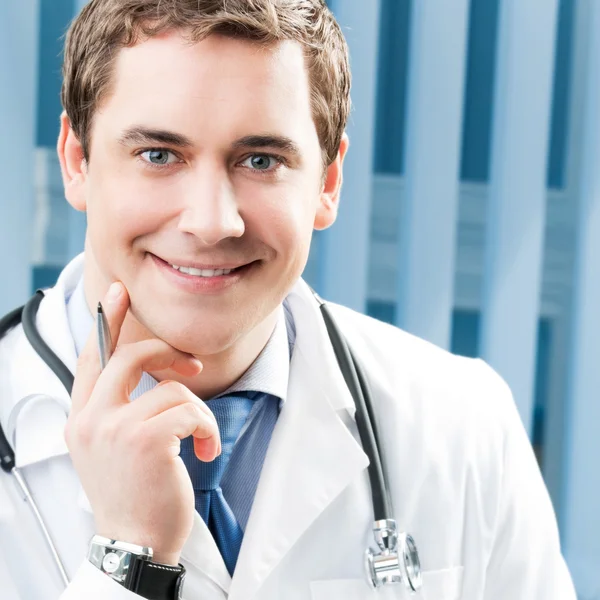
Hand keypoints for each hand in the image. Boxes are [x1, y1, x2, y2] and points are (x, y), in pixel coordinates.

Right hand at [65, 282, 220, 564]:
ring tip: (197, 440)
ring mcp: (115, 428)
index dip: (107, 322)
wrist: (136, 543)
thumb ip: (118, 409)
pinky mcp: (146, 439)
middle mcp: (90, 419)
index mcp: (82, 418)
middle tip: (190, 366)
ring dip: (197, 414)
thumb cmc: (133, 494)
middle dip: (167, 353)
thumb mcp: (111, 448)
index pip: (92, 358)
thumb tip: (147, 377)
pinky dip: (206, 429)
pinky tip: (203, 450)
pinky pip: (191, 410)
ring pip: (173, 389)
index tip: (118, 293)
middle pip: (131, 356)